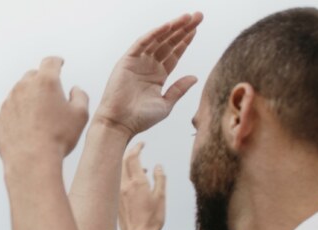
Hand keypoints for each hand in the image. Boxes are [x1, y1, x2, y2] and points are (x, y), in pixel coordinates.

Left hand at [0, 57, 88, 164]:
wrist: (31, 161)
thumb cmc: (58, 138)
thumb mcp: (80, 115)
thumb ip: (80, 96)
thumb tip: (75, 90)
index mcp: (45, 82)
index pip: (50, 62)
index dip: (56, 62)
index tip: (58, 64)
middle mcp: (22, 88)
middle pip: (31, 76)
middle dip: (40, 82)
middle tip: (48, 94)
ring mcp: (7, 104)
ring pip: (17, 96)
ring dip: (26, 101)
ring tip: (37, 118)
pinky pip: (7, 115)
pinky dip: (14, 119)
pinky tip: (24, 131)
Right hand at [94, 13, 201, 137]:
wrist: (119, 124)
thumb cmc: (140, 119)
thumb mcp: (166, 104)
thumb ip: (179, 89)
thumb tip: (195, 77)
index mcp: (157, 76)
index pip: (174, 53)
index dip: (185, 41)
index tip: (196, 29)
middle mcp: (148, 66)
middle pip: (168, 43)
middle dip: (183, 29)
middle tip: (198, 16)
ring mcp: (137, 63)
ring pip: (157, 40)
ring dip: (172, 27)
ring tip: (187, 17)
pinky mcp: (127, 61)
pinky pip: (142, 43)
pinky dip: (154, 34)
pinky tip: (168, 26)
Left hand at [118, 142, 165, 229]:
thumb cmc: (152, 219)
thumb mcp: (161, 197)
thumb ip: (160, 178)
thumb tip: (157, 165)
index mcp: (137, 183)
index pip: (132, 157)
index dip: (137, 147)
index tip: (143, 143)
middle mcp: (124, 185)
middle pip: (122, 161)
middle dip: (130, 152)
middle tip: (139, 149)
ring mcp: (117, 192)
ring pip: (119, 171)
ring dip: (129, 165)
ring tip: (143, 168)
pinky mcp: (115, 199)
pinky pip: (118, 181)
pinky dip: (126, 175)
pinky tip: (137, 182)